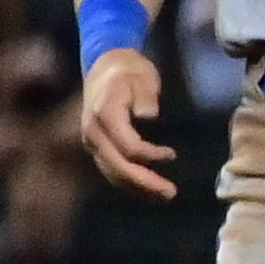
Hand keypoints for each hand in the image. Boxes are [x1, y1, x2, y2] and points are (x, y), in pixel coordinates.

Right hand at [78, 46, 174, 199]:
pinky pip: (110, 169)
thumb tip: (148, 115)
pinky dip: (128, 181)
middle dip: (144, 182)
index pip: (127, 146)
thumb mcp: (143, 78)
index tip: (172, 154)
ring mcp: (92, 141)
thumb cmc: (130, 73)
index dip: (150, 155)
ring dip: (137, 187)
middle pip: (117, 166)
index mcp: (105, 114)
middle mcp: (93, 132)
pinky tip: (147, 188)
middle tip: (171, 193)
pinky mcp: (96, 146)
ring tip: (163, 195)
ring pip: (112, 172)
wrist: (105, 67)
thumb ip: (145, 97)